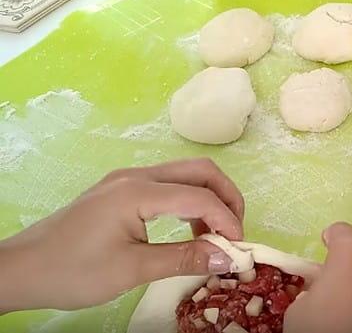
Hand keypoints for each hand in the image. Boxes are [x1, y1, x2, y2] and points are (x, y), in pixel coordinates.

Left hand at [0, 158, 244, 312]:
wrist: (21, 270)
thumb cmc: (73, 271)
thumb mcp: (133, 270)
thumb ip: (184, 258)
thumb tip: (228, 256)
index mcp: (138, 191)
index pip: (199, 196)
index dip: (227, 220)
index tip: (239, 248)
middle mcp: (136, 176)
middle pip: (200, 171)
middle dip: (226, 198)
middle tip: (236, 232)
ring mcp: (127, 180)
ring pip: (185, 175)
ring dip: (208, 200)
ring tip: (214, 236)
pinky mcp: (121, 189)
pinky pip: (168, 186)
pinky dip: (188, 203)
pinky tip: (188, 230)